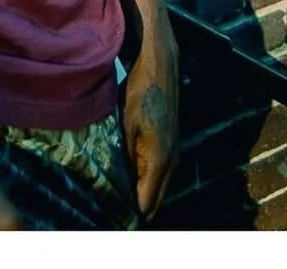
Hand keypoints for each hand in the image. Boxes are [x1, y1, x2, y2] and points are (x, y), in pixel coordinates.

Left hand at [121, 28, 179, 221]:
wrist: (161, 68)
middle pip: (156, 201)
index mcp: (159, 160)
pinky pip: (161, 175)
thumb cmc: (141, 93)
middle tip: (111, 213)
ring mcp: (175, 154)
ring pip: (160, 189)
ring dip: (143, 195)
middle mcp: (172, 162)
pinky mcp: (173, 146)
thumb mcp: (126, 125)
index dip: (130, 214)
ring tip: (117, 201)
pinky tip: (131, 180)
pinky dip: (148, 182)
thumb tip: (117, 183)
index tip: (111, 219)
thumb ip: (125, 156)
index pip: (146, 202)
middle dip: (137, 210)